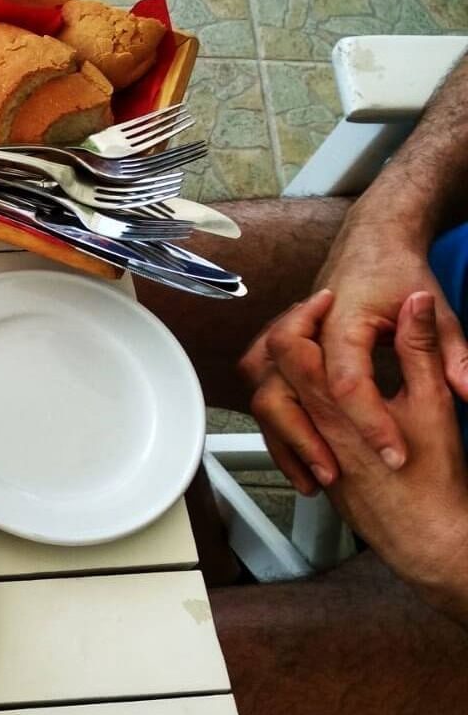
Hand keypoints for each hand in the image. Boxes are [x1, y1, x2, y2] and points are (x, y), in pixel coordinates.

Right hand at [239, 228, 467, 491]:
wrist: (372, 239)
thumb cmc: (399, 271)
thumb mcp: (441, 311)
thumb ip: (449, 354)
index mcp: (344, 323)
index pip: (348, 382)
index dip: (371, 423)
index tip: (396, 455)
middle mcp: (308, 336)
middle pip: (284, 394)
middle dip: (309, 440)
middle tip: (338, 474)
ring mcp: (290, 343)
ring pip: (265, 397)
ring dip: (287, 439)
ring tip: (317, 476)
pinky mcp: (287, 354)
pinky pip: (268, 396)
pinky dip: (281, 431)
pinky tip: (304, 461)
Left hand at [270, 290, 467, 622]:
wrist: (428, 538)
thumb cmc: (433, 479)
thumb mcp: (433, 404)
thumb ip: (422, 349)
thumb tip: (415, 303)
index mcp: (332, 405)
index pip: (291, 348)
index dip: (302, 314)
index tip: (327, 299)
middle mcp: (310, 423)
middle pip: (270, 369)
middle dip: (288, 334)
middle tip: (315, 315)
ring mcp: (308, 445)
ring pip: (270, 398)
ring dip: (283, 369)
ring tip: (311, 346)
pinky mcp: (315, 463)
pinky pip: (285, 426)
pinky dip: (291, 401)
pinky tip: (314, 390)